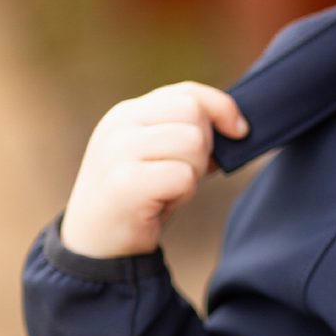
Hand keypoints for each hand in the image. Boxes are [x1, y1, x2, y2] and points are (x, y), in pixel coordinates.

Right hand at [59, 82, 248, 257]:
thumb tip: (237, 128)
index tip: (240, 131)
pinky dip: (183, 193)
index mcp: (128, 114)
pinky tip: (161, 203)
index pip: (187, 93)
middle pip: (193, 113)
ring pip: (192, 142)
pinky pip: (183, 176)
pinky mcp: (126, 183)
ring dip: (194, 171)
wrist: (96, 243)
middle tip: (185, 174)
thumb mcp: (161, 157)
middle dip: (205, 146)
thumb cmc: (138, 199)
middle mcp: (119, 125)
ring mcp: (119, 151)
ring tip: (170, 189)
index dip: (221, 108)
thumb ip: (187, 135)